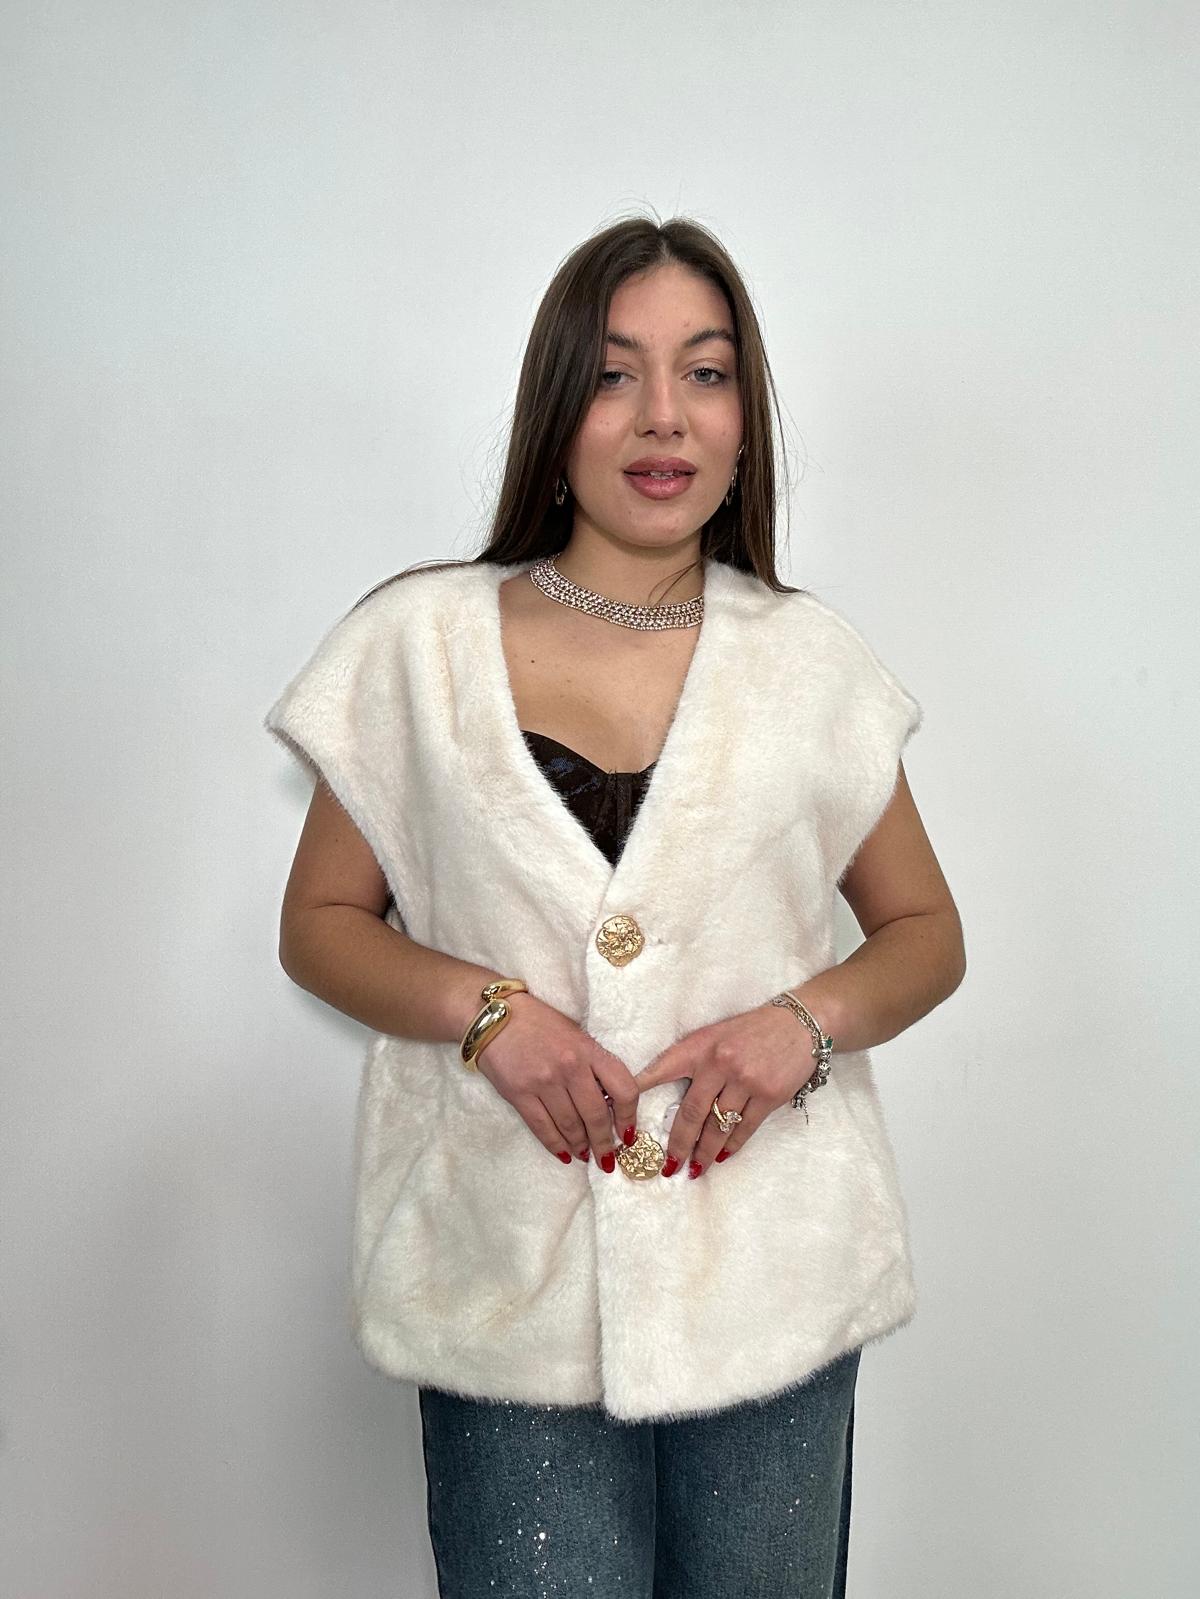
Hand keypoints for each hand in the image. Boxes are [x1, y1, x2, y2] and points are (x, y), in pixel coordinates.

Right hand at [471, 991, 639, 1172]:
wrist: (494, 1017)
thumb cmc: (539, 1024)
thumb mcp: (575, 1036)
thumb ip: (593, 1065)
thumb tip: (609, 1104)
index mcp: (588, 1049)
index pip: (623, 1089)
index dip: (629, 1117)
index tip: (628, 1133)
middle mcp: (569, 1066)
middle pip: (596, 1115)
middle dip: (604, 1143)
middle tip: (607, 1158)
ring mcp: (543, 1081)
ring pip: (570, 1126)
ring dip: (581, 1146)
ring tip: (585, 1154)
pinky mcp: (519, 1093)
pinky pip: (542, 1128)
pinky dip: (556, 1145)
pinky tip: (565, 1154)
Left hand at [633, 1002, 819, 1177]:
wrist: (800, 1024)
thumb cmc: (753, 1029)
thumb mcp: (716, 1034)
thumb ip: (693, 1058)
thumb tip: (665, 1088)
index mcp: (701, 1045)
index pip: (662, 1069)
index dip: (640, 1090)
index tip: (623, 1114)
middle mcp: (720, 1063)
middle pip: (691, 1113)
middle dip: (678, 1144)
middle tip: (668, 1165)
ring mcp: (745, 1081)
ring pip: (717, 1127)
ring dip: (704, 1152)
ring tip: (694, 1169)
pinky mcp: (769, 1096)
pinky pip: (744, 1128)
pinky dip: (731, 1145)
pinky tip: (722, 1156)